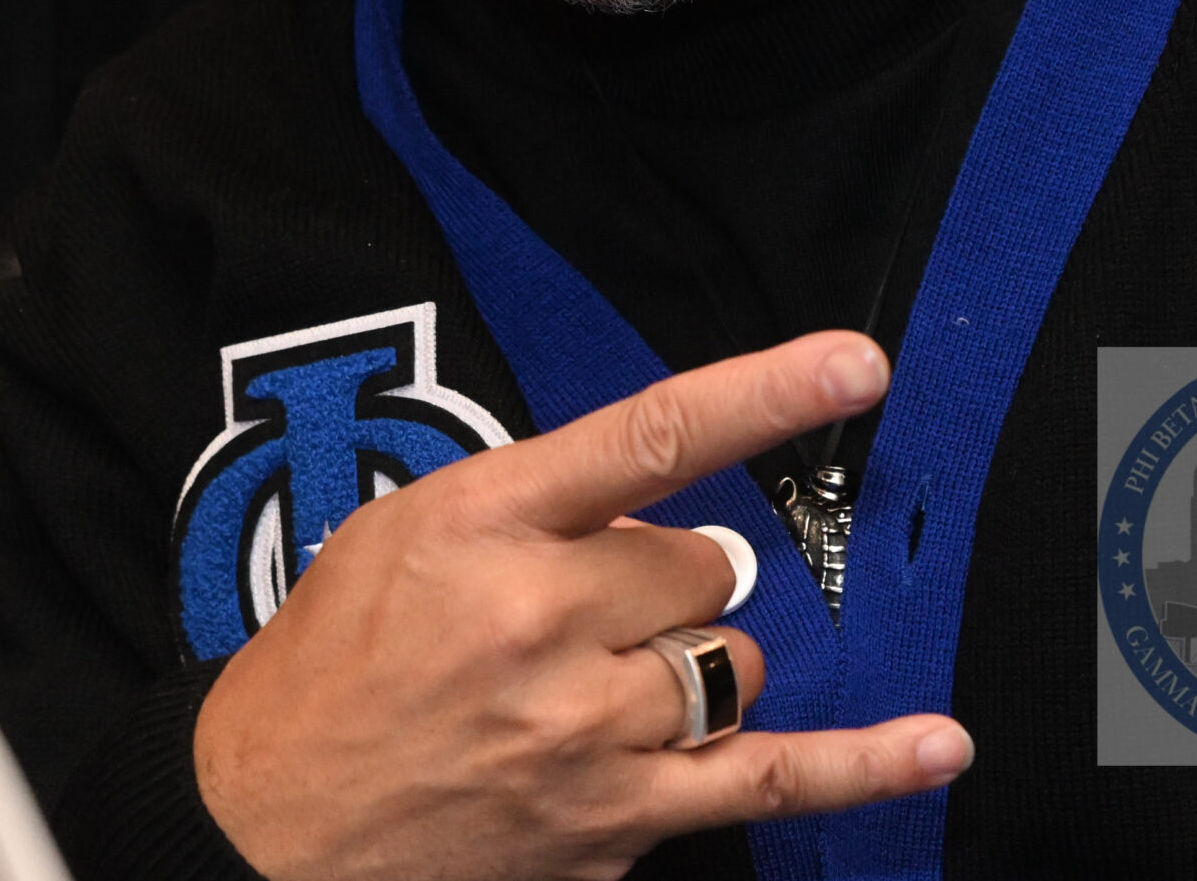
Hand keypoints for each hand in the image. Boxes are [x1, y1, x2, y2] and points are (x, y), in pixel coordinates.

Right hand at [193, 333, 972, 880]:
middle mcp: (548, 623)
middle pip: (702, 564)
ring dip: (690, 658)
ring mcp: (588, 735)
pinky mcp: (614, 829)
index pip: (653, 436)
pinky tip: (935, 742)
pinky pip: (766, 782)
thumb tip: (662, 511)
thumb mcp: (410, 533)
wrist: (262, 835)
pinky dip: (861, 767)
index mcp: (492, 524)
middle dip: (663, 578)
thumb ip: (540, 503)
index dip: (765, 392)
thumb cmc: (332, 666)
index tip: (854, 364)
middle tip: (579, 613)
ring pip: (728, 657)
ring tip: (600, 681)